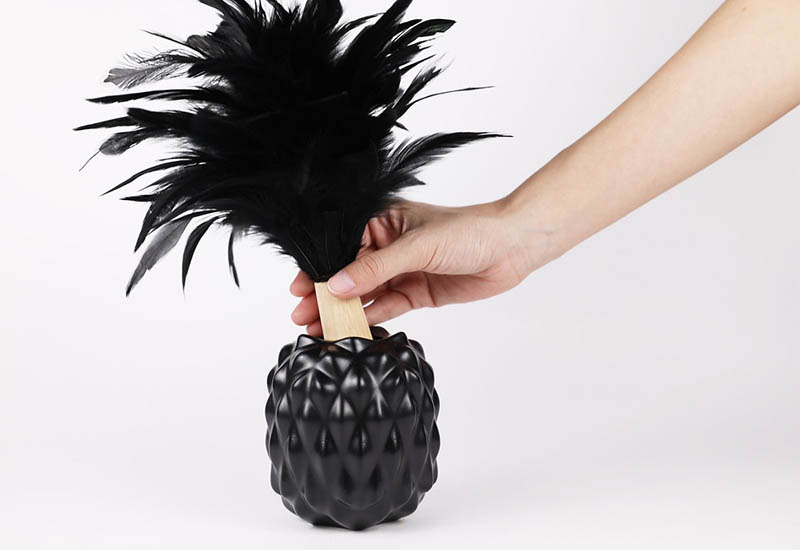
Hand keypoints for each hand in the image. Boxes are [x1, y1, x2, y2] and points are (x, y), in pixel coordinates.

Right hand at [289, 199, 546, 335]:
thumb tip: (336, 287)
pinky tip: (349, 328)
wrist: (512, 248)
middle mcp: (387, 245)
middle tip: (302, 315)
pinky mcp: (416, 291)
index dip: (319, 268)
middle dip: (324, 294)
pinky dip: (369, 318)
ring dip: (343, 310)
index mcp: (382, 221)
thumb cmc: (469, 231)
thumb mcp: (417, 247)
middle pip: (348, 272)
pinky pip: (387, 306)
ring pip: (365, 293)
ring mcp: (401, 270)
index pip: (342, 246)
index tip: (300, 289)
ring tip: (317, 328)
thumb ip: (375, 269)